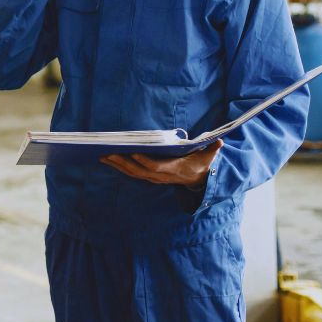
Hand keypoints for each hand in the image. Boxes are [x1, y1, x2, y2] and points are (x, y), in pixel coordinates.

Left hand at [100, 140, 222, 188]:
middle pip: (138, 170)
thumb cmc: (200, 164)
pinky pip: (131, 172)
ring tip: (102, 156)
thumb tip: (220, 142)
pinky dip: (119, 166)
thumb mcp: (208, 158)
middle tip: (107, 153)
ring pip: (132, 173)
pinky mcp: (147, 176)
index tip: (133, 153)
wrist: (197, 179)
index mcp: (173, 170)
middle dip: (122, 163)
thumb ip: (212, 150)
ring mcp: (153, 178)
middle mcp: (160, 176)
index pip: (156, 167)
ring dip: (116, 165)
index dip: (144, 161)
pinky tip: (108, 159)